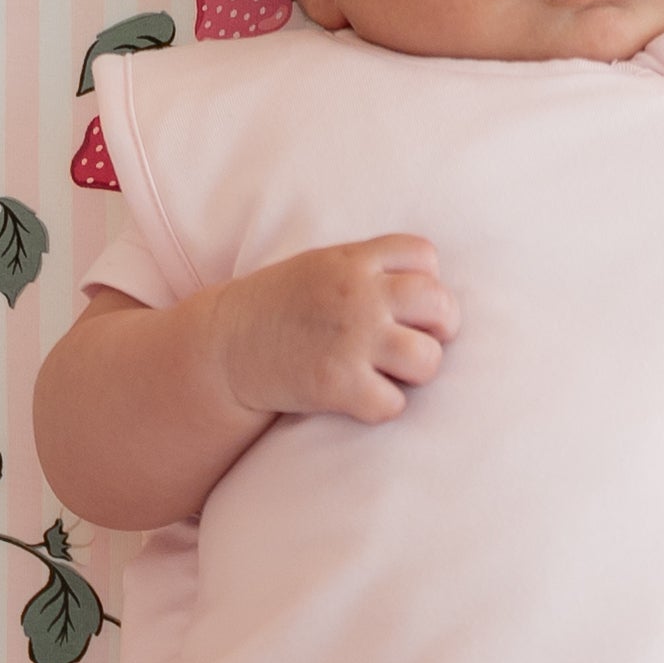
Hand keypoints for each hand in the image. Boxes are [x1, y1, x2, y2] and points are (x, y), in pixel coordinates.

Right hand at [207, 235, 459, 426]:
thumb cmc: (278, 308)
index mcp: (353, 259)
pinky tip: (361, 397)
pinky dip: (383, 406)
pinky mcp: (338, 384)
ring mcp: (350, 340)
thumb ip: (370, 269)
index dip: (427, 282)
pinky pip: (394, 403)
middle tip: (417, 343)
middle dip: (439, 328)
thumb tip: (428, 288)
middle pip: (440, 305)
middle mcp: (358, 295)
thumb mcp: (320, 266)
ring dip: (416, 372)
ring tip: (390, 372)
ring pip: (427, 359)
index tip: (408, 305)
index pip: (425, 256)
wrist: (224, 347)